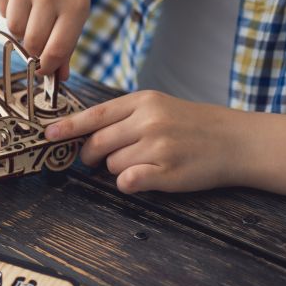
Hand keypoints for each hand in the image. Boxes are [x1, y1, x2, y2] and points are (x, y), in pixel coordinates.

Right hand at [0, 0, 92, 78]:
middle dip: (32, 48)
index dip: (48, 65)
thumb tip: (58, 78)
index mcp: (75, 2)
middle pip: (32, 42)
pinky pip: (1, 11)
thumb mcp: (77, 2)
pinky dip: (9, 9)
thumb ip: (67, 40)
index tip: (43, 70)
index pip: (57, 48)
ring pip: (13, 29)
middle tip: (36, 39)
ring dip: (20, 27)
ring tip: (32, 9)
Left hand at [44, 91, 246, 193]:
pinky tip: (147, 176)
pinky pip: (127, 182)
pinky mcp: (166, 171)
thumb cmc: (194, 126)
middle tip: (100, 159)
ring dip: (118, 169)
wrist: (237, 141)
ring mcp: (158, 146)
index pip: (95, 115)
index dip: (68, 127)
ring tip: (144, 162)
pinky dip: (130, 183)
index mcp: (143, 101)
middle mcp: (149, 121)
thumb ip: (124, 116)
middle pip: (97, 143)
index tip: (49, 135)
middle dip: (92, 156)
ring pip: (111, 165)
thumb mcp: (159, 106)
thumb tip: (85, 132)